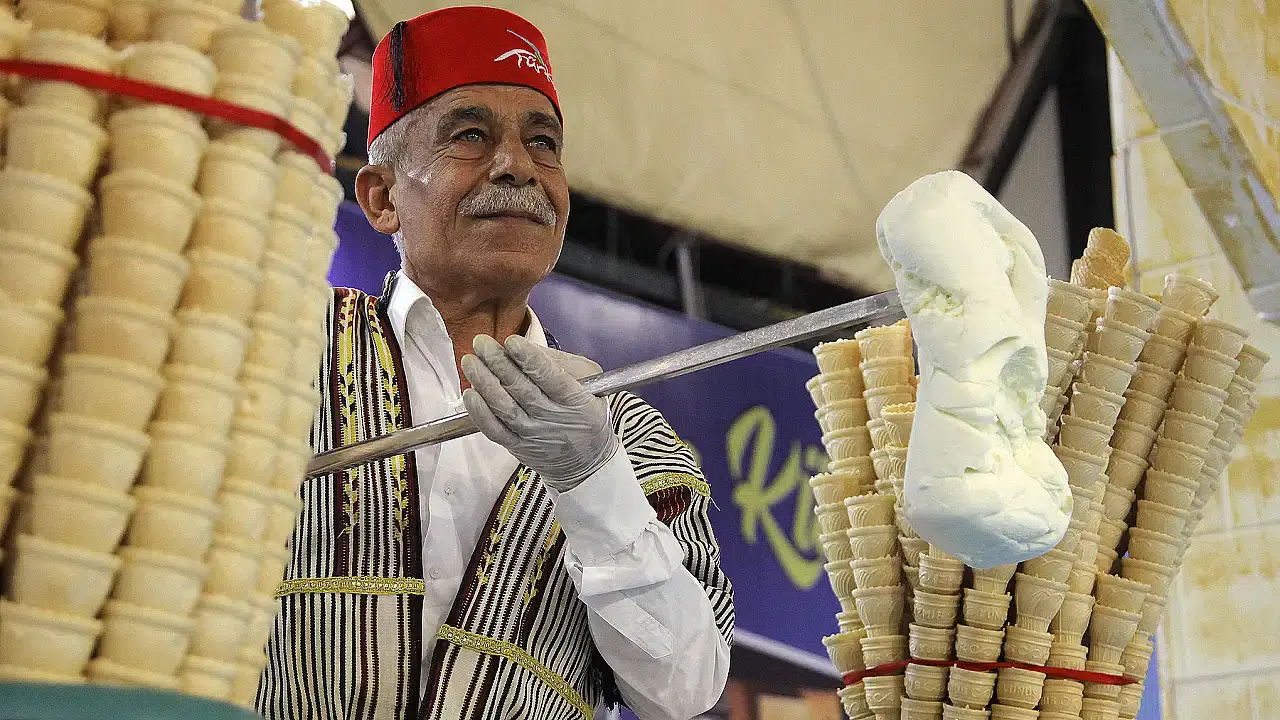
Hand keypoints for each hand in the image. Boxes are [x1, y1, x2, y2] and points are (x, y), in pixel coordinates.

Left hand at [461, 334, 618, 487]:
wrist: (585, 461)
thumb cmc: (585, 413)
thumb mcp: (591, 381)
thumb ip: (563, 363)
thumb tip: (528, 347)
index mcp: (575, 399)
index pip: (551, 377)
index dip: (530, 359)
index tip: (512, 341)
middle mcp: (552, 417)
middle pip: (522, 389)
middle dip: (499, 363)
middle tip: (481, 343)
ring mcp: (532, 433)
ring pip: (505, 408)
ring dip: (484, 383)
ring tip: (470, 362)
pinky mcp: (516, 445)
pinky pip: (494, 430)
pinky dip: (480, 413)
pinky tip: (470, 394)